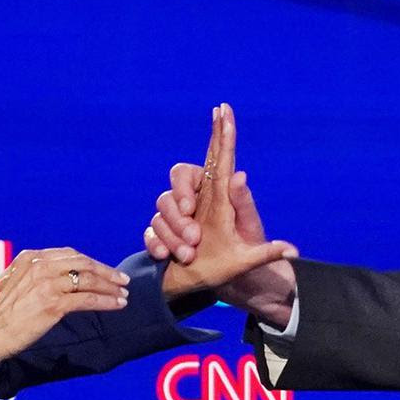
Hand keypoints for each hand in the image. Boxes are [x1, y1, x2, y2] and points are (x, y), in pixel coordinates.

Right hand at [0, 248, 129, 369]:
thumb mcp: (12, 282)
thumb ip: (33, 274)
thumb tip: (57, 275)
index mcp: (29, 258)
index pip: (69, 255)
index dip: (90, 262)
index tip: (103, 270)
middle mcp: (40, 266)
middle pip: (83, 263)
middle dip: (106, 271)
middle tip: (122, 280)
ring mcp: (48, 283)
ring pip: (88, 280)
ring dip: (110, 287)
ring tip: (123, 294)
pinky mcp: (54, 303)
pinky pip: (87, 299)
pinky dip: (106, 301)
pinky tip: (117, 304)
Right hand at [151, 104, 298, 326]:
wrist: (220, 290)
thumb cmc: (239, 264)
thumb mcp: (249, 249)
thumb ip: (249, 216)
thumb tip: (242, 176)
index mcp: (220, 198)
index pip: (220, 159)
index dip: (221, 134)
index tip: (223, 108)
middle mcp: (198, 201)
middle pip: (179, 179)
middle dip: (180, 198)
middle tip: (193, 230)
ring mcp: (179, 218)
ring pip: (163, 207)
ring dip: (174, 232)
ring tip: (190, 251)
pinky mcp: (165, 235)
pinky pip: (150, 230)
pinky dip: (157, 244)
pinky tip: (168, 257)